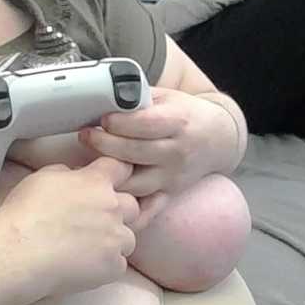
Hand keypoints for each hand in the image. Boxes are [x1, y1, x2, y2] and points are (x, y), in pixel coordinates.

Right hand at [0, 158, 150, 295]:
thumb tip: (76, 176)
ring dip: (114, 240)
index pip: (122, 169)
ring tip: (88, 247)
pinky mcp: (112, 266)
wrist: (18, 253)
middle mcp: (112, 208)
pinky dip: (106, 265)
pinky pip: (119, 264)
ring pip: (128, 237)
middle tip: (96, 220)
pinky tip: (84, 265)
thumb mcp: (43, 177)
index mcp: (97, 182)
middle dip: (119, 211)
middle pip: (132, 205)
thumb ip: (68, 172)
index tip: (111, 182)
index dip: (117, 175)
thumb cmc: (24, 214)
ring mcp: (115, 239)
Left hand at [78, 87, 220, 197]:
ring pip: (136, 183)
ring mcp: (173, 175)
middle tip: (86, 135)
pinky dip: (127, 206)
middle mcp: (177, 151)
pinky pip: (146, 207)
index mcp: (178, 121)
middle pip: (135, 152)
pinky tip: (109, 197)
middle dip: (105, 144)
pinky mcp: (169, 193)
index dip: (120, 122)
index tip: (102, 118)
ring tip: (92, 162)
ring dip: (110, 175)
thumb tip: (103, 96)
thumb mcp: (166, 97)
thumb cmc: (185, 114)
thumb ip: (138, 98)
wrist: (218, 139)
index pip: (146, 124)